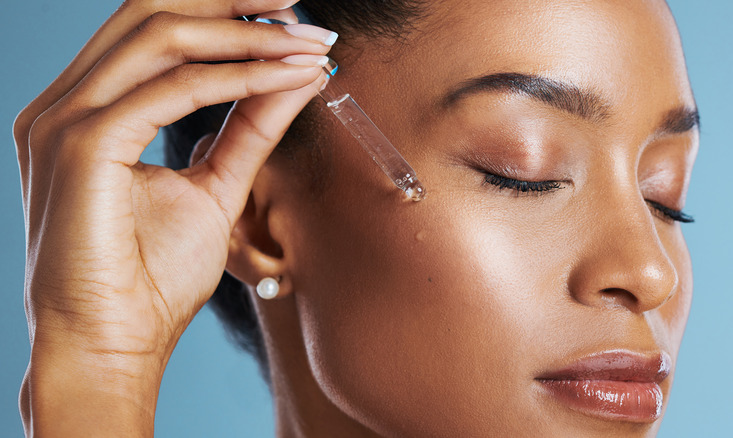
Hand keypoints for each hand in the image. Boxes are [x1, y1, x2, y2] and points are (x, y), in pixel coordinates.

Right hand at [13, 1, 332, 434]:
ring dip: (248, 35)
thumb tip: (293, 75)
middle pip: (151, 12)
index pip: (153, 30)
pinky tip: (286, 76)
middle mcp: (64, 104)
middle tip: (301, 9)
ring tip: (307, 43)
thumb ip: (248, 128)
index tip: (289, 18)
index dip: (223, 11)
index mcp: (86, 111)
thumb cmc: (150, 280)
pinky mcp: (80, 145)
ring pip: (164, 38)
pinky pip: (173, 89)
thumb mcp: (214, 189)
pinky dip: (238, 76)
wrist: (110, 346)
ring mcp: (63, 120)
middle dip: (234, 3)